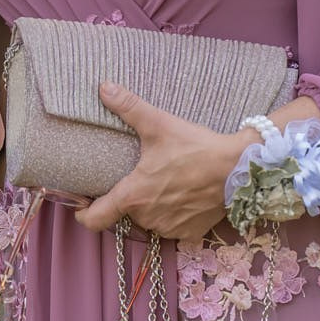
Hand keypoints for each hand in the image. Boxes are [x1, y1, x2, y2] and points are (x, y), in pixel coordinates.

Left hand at [77, 84, 251, 240]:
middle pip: (126, 213)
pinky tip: (183, 195)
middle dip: (130, 198)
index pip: (95, 219)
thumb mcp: (159, 124)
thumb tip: (104, 87)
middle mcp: (148, 218)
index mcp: (133, 195)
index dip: (84, 214)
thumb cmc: (196, 148)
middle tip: (141, 176)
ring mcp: (170, 228)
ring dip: (152, 206)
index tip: (81, 206)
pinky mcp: (190, 233)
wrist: (238, 168)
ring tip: (165, 183)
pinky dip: (174, 214)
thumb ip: (128, 107)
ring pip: (150, 220)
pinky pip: (173, 226)